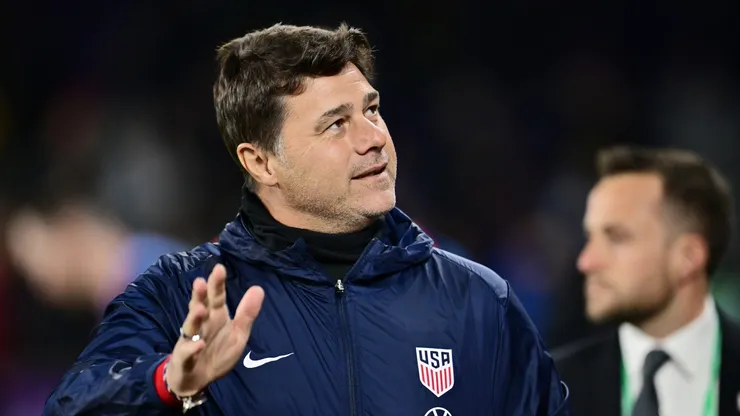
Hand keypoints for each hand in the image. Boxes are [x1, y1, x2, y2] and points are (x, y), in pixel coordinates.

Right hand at [165, 264, 264, 396]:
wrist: (197, 379)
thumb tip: (258, 288)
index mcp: (215, 316)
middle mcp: (201, 324)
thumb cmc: (217, 351)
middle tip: (200, 282)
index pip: (216, 297)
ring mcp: (190, 339)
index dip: (217, 284)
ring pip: (191, 326)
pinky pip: (187, 352)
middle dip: (200, 295)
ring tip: (200, 309)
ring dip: (194, 318)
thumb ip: (247, 313)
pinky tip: (199, 344)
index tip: (219, 268)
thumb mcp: (238, 333)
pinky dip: (192, 348)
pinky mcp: (184, 358)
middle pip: (200, 306)